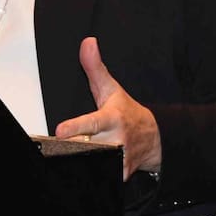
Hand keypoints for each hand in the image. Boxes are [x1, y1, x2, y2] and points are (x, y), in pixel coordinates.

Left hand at [53, 36, 162, 180]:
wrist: (156, 137)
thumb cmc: (127, 112)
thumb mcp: (111, 89)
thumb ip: (95, 68)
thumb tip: (87, 43)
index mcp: (111, 119)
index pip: (91, 123)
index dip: (75, 128)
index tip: (59, 131)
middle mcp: (116, 140)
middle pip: (87, 147)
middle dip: (75, 146)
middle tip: (62, 143)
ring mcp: (119, 159)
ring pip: (94, 161)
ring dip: (82, 157)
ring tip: (70, 150)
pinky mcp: (120, 173)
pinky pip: (102, 173)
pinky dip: (94, 169)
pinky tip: (84, 161)